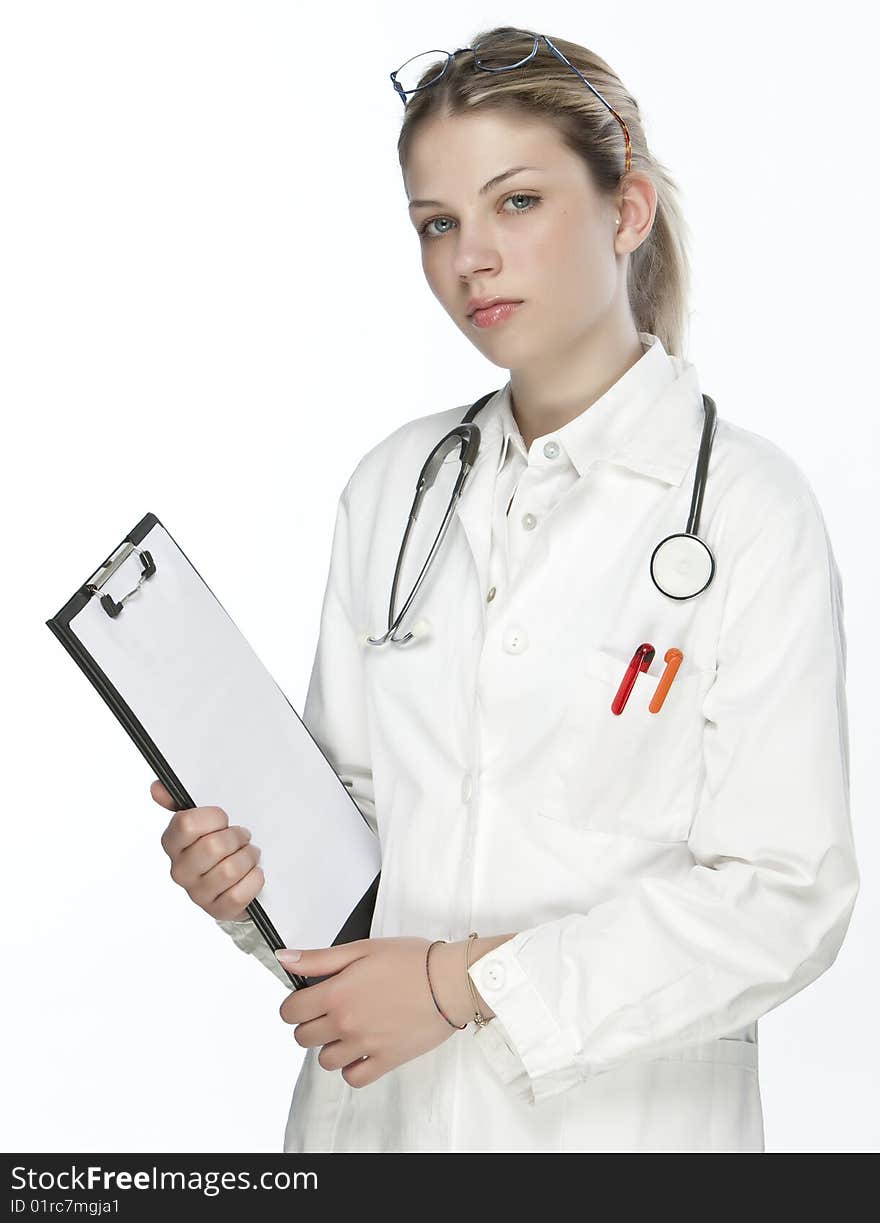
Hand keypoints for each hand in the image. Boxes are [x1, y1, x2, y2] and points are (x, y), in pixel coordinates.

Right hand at [150, 779, 262, 920]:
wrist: (233, 881)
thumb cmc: (218, 845)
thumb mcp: (202, 821)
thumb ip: (179, 802)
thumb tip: (157, 787)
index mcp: (173, 843)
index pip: (186, 823)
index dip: (213, 818)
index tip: (223, 819)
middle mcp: (180, 870)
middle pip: (212, 847)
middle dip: (237, 837)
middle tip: (243, 837)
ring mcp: (197, 893)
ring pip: (229, 870)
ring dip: (248, 858)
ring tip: (249, 855)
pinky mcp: (218, 910)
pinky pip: (239, 894)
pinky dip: (254, 880)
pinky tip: (253, 874)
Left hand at [277, 937, 459, 1088]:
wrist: (450, 981)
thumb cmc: (412, 960)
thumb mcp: (362, 949)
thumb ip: (319, 958)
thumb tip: (285, 958)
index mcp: (337, 994)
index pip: (290, 1011)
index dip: (295, 1004)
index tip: (308, 998)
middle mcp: (346, 1024)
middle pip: (304, 1037)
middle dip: (311, 1023)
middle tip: (330, 1010)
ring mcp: (365, 1046)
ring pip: (325, 1061)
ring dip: (330, 1046)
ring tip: (348, 1029)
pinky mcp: (386, 1061)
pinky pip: (354, 1078)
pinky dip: (351, 1068)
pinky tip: (361, 1050)